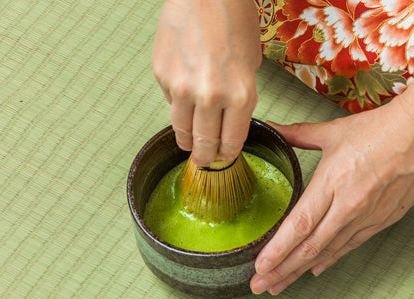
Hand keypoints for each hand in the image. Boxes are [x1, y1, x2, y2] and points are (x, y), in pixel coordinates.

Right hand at [152, 0, 260, 165]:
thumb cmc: (234, 22)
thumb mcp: (251, 65)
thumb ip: (240, 97)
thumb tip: (228, 118)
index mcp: (240, 96)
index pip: (231, 142)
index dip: (227, 155)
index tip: (224, 158)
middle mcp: (210, 97)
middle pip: (204, 143)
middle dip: (206, 157)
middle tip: (204, 161)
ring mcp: (182, 88)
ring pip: (181, 130)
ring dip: (186, 142)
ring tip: (189, 146)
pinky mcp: (162, 77)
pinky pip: (170, 104)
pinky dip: (177, 108)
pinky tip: (184, 103)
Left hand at [250, 98, 413, 294]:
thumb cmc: (381, 129)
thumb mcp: (333, 131)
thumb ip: (298, 134)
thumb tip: (272, 127)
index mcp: (333, 181)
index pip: (299, 224)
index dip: (278, 250)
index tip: (260, 266)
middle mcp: (349, 205)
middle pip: (310, 246)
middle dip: (282, 270)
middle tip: (260, 286)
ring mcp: (368, 216)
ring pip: (329, 251)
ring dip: (302, 270)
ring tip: (280, 284)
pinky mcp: (384, 220)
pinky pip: (351, 245)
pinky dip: (331, 259)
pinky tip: (315, 269)